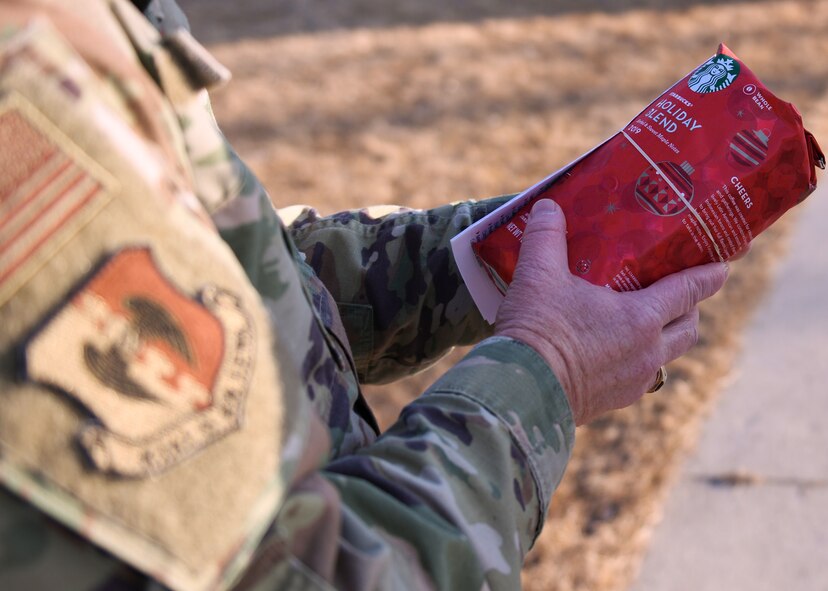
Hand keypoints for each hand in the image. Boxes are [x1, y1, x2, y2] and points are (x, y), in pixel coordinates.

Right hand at [494, 199, 728, 424]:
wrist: (521, 392)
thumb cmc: (536, 330)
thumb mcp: (537, 275)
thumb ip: (546, 236)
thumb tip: (547, 206)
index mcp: (640, 318)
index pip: (688, 290)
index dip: (708, 275)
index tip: (723, 267)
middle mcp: (647, 352)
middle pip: (687, 329)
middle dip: (690, 310)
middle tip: (679, 295)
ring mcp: (632, 382)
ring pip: (666, 358)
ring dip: (665, 339)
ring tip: (646, 326)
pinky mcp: (612, 402)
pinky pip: (639, 380)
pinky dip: (636, 363)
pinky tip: (613, 355)